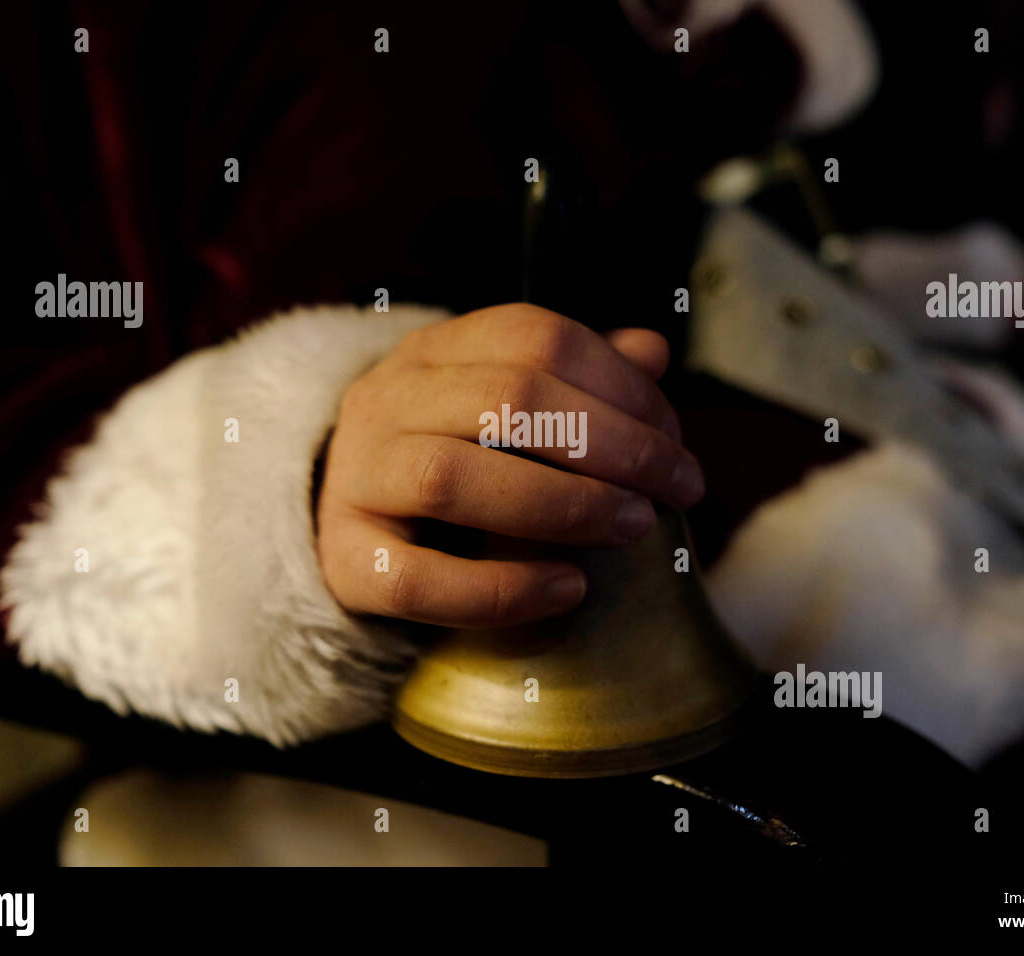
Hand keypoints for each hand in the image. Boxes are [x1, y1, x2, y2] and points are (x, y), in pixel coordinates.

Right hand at [316, 303, 704, 627]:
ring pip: (452, 479)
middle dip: (614, 445)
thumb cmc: (447, 461)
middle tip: (679, 489)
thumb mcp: (503, 410)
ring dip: (563, 505)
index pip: (535, 338)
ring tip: (634, 527)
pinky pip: (420, 581)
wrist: (344, 529)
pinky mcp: (346, 562)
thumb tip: (652, 350)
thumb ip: (575, 381)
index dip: (621, 384)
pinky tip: (569, 588)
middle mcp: (384, 401)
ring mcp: (356, 479)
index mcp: (430, 352)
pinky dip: (503, 588)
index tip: (676, 439)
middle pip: (506, 400)